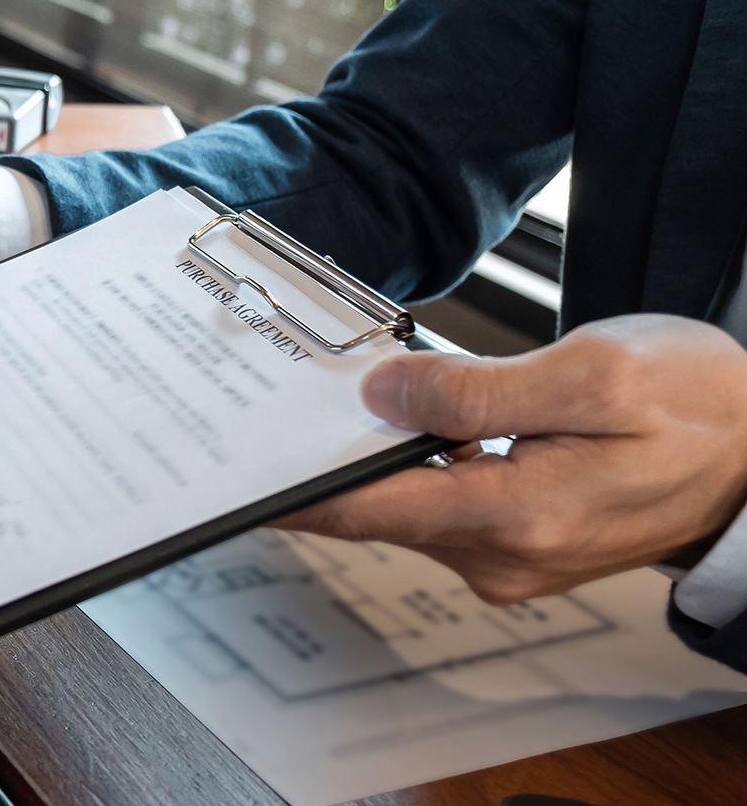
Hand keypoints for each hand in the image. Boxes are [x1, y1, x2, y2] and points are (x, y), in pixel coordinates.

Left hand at [277, 315, 746, 604]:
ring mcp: (509, 555)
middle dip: (320, 461)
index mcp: (517, 518)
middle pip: (375, 509)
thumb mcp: (594, 375)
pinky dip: (406, 464)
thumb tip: (382, 397)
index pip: (366, 510)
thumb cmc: (704, 404)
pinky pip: (438, 503)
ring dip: (364, 459)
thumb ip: (479, 391)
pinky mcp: (518, 538)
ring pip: (404, 504)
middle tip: (264, 408)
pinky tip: (390, 421)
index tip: (232, 465)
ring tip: (318, 402)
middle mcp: (501, 556)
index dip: (292, 487)